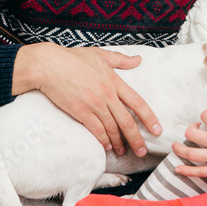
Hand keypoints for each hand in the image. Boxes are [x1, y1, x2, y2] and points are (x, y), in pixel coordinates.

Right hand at [13, 43, 161, 155]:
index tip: (156, 130)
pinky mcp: (80, 112)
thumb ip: (121, 60)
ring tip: (123, 151)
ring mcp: (94, 104)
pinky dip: (103, 140)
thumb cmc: (73, 58)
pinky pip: (96, 130)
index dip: (149, 118)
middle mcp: (107, 95)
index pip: (138, 103)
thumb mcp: (100, 54)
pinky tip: (107, 146)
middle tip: (142, 151)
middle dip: (136, 139)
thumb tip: (138, 60)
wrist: (49, 65)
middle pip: (127, 121)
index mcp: (114, 81)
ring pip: (112, 128)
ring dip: (119, 142)